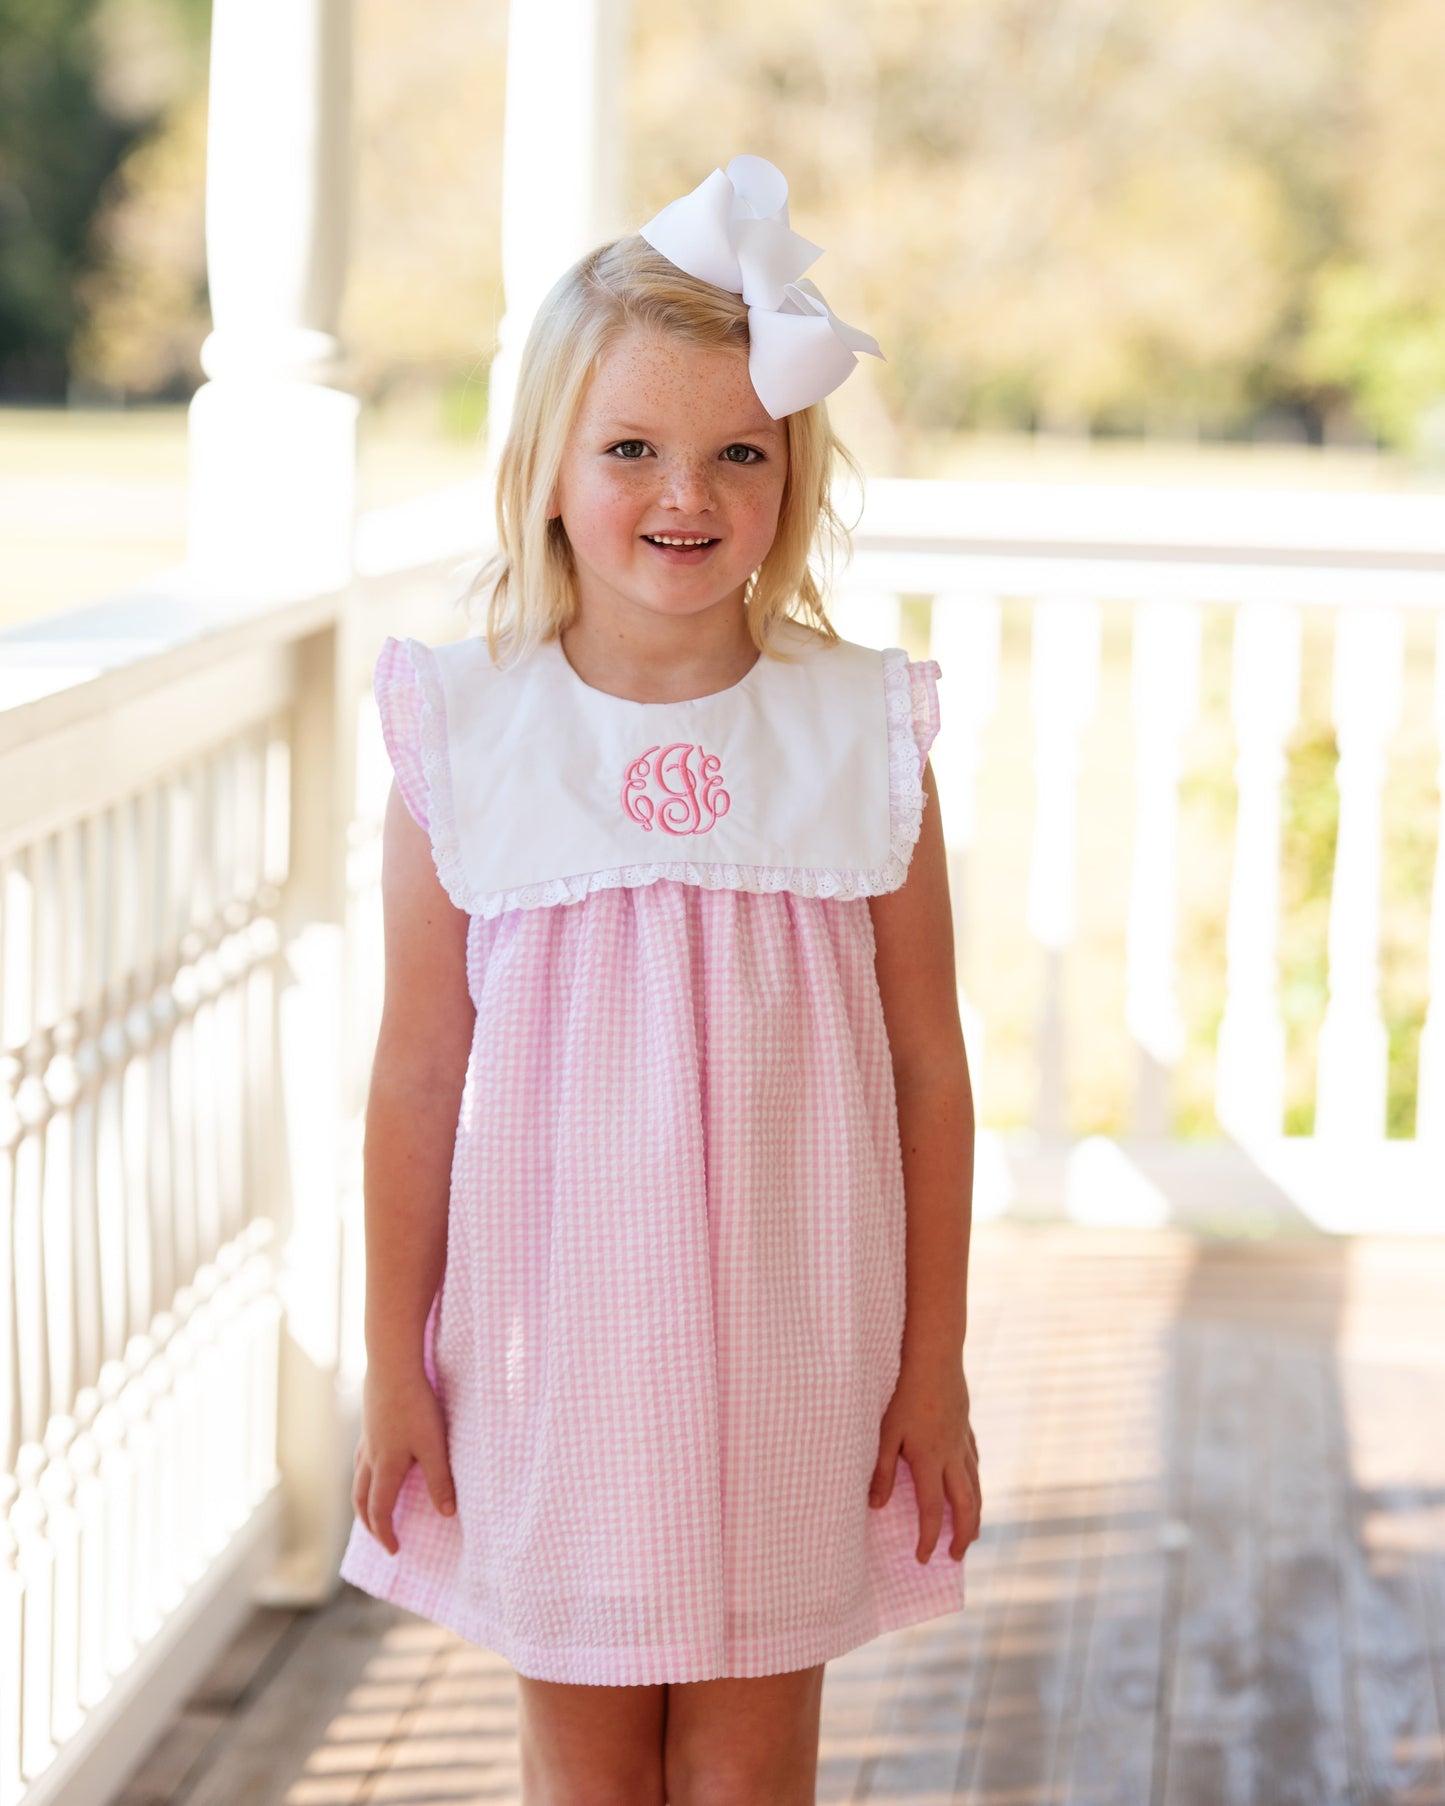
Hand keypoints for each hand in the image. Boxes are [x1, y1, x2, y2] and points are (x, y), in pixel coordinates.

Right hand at [352, 1364, 455, 1554]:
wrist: (392, 1367)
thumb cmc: (416, 1407)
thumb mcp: (434, 1446)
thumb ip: (440, 1480)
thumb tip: (447, 1514)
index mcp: (385, 1468)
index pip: (380, 1512)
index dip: (386, 1534)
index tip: (395, 1550)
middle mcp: (370, 1458)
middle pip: (361, 1500)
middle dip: (370, 1523)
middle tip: (381, 1538)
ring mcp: (366, 1440)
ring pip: (358, 1480)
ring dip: (364, 1500)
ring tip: (373, 1508)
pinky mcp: (369, 1423)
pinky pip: (361, 1460)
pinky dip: (365, 1476)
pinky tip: (377, 1466)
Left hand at [868, 1359, 980, 1563]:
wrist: (934, 1357)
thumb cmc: (903, 1393)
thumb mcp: (884, 1431)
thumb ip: (880, 1470)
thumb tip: (875, 1505)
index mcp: (929, 1460)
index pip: (932, 1510)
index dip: (929, 1538)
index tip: (924, 1559)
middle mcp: (951, 1456)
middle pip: (965, 1505)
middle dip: (962, 1535)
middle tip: (955, 1557)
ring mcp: (962, 1441)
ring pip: (975, 1486)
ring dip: (974, 1515)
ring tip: (970, 1534)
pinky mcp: (965, 1427)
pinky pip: (974, 1463)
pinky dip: (975, 1483)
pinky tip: (971, 1485)